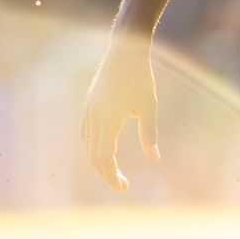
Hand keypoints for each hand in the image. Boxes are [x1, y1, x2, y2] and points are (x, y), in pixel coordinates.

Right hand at [80, 36, 159, 190]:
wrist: (125, 50)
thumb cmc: (140, 77)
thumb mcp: (149, 106)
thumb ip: (149, 133)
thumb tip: (155, 158)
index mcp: (108, 119)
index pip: (104, 157)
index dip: (110, 175)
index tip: (121, 188)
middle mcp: (94, 117)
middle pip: (94, 155)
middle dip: (107, 173)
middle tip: (122, 186)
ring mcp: (89, 110)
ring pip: (87, 145)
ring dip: (98, 162)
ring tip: (114, 172)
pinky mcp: (89, 104)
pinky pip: (84, 133)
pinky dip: (91, 147)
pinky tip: (102, 151)